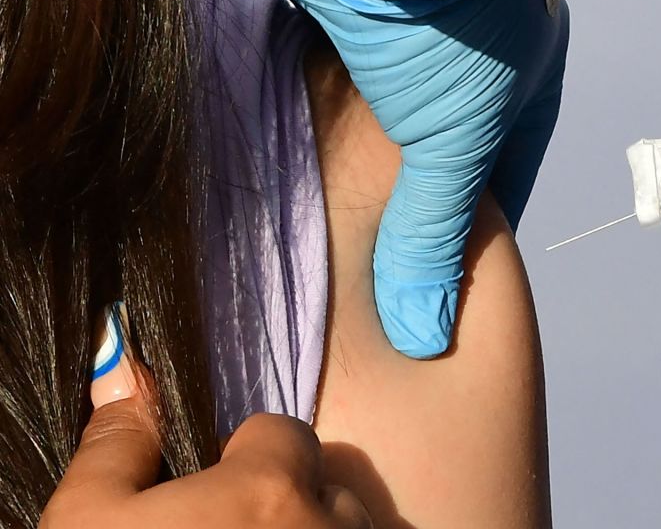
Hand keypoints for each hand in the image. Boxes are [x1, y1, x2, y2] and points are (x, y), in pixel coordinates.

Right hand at [43, 314, 369, 526]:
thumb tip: (121, 368)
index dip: (246, 461)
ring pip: (348, 528)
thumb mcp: (91, 523)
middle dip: (291, 505)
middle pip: (328, 486)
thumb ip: (115, 447)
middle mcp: (333, 522)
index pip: (286, 434)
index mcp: (273, 486)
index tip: (213, 494)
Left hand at [254, 0, 568, 358]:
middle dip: (413, 197)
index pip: (509, 174)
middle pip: (447, 144)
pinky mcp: (360, 7)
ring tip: (331, 226)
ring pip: (390, 113)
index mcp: (529, 75)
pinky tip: (300, 162)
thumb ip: (433, 235)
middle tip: (379, 263)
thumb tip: (424, 333)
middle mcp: (481, 48)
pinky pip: (344, 79)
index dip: (477, 232)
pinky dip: (325, 118)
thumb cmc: (443, 27)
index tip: (440, 280)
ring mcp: (419, 24)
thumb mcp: (451, 145)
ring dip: (363, 158)